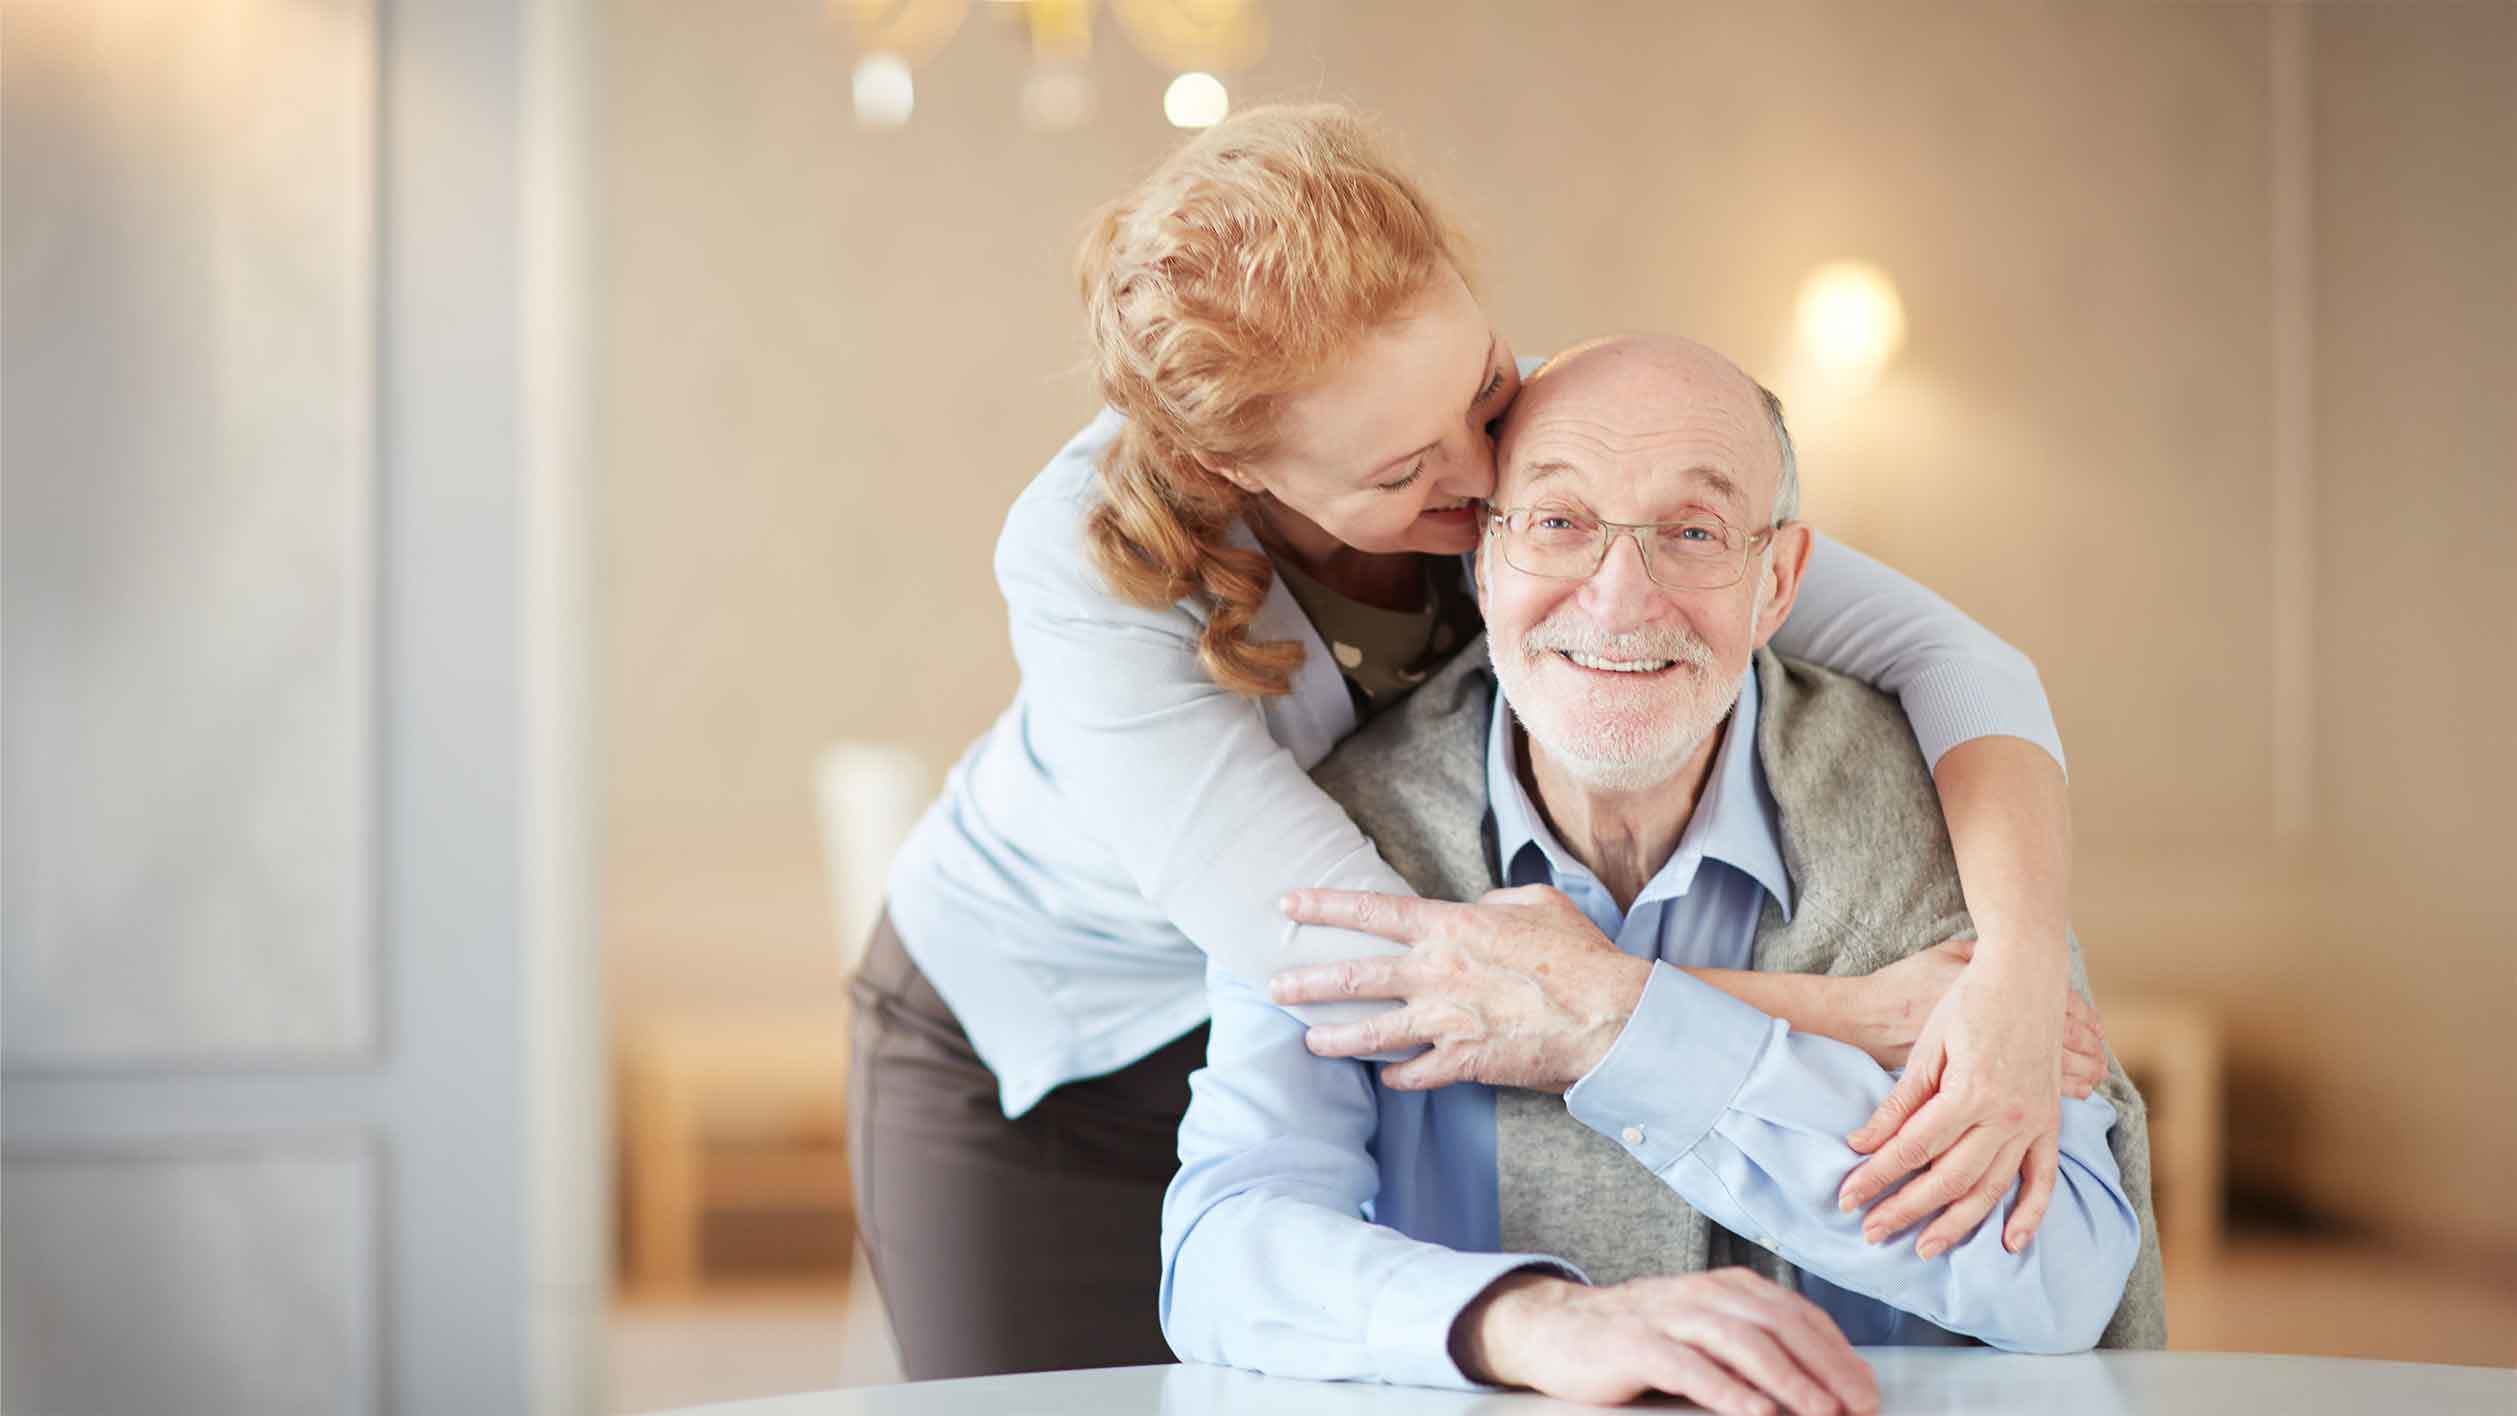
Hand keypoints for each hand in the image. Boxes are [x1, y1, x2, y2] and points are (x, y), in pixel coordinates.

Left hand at [1270, 885, 1647, 1092]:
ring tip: (1308, 1041)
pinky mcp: (1463, 1062)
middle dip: (1307, 982)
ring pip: (1371, 1033)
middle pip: (1355, 977)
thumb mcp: (1539, 904)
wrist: (1608, 1017)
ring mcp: (1446, 1021)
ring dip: (1334, 1038)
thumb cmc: (1581, 957)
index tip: (1287, 905)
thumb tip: (1478, 908)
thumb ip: (1498, 902)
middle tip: (1274, 986)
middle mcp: (1437, 973)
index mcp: (1451, 928)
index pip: (1372, 912)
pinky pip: (1416, 1073)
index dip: (1325, 906)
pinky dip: (1398, 1077)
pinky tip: (1386, 1079)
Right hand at [1455, 1269, 1877, 1414]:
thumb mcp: (1702, 1331)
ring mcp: (1667, 1315)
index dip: (1838, 1352)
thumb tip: (1819, 1383)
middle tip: (1860, 1406)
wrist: (1555, 1328)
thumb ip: (1751, 1346)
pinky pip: (1688, 1366)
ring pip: (1740, 1341)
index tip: (1868, 1389)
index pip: (1797, 1314)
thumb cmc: (1639, 1338)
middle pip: (1778, 1325)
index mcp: (1726, 1287)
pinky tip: (1755, 1413)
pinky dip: (1726, 1390)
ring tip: (1822, 1412)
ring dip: (1789, 1380)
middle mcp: (1702, 1293)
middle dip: (1827, 1368)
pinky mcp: (1634, 1343)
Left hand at [1839, 939, 2074, 1256]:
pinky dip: (2030, 1213)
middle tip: (1872, 1233)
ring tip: (1926, 1248)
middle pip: (1948, 1178)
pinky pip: (2044, 1178)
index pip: (1912, 1149)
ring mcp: (2032, 1122)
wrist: (2025, 975)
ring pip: (1992, 1187)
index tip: (1847, 1198)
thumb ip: (1899, 1103)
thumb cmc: (1969, 1003)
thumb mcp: (1928, 1048)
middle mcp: (2006, 1115)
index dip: (1876, 1176)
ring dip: (1958, 1223)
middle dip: (1906, 1210)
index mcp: (1970, 1093)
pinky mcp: (2048, 1122)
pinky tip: (2010, 1243)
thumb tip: (1861, 1145)